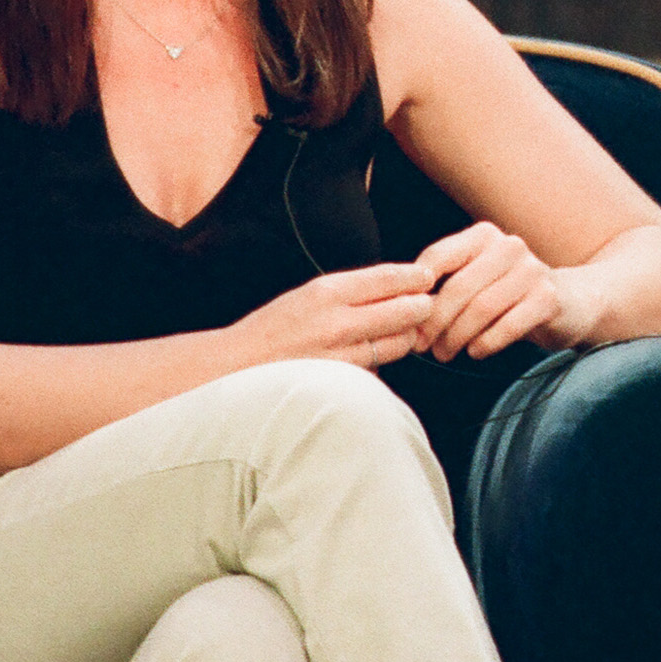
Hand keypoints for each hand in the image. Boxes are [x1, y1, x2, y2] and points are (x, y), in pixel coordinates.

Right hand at [235, 262, 437, 368]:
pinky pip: (377, 370)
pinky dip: (380, 363)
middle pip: (404, 312)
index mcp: (326, 292)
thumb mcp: (307, 296)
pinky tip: (372, 358)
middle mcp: (336, 322)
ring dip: (406, 337)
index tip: (427, 278)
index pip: (388, 278)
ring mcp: (339, 356)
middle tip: (425, 306)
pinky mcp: (340, 383)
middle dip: (420, 308)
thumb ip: (350, 293)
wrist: (233, 369)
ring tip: (404, 332)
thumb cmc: (273, 330)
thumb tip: (398, 288)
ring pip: (397, 344)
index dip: (415, 278)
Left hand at [415, 223, 566, 361]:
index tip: (408, 320)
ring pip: (481, 309)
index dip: (416, 293)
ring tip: (446, 353)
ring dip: (457, 338)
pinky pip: (507, 326)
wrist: (572, 301)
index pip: (438, 258)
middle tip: (424, 347)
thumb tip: (402, 309)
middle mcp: (509, 246)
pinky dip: (485, 343)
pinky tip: (476, 352)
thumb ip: (445, 284)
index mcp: (484, 236)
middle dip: (435, 323)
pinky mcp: (549, 298)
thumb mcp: (477, 278)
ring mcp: (533, 271)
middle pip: (458, 288)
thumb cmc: (509, 293)